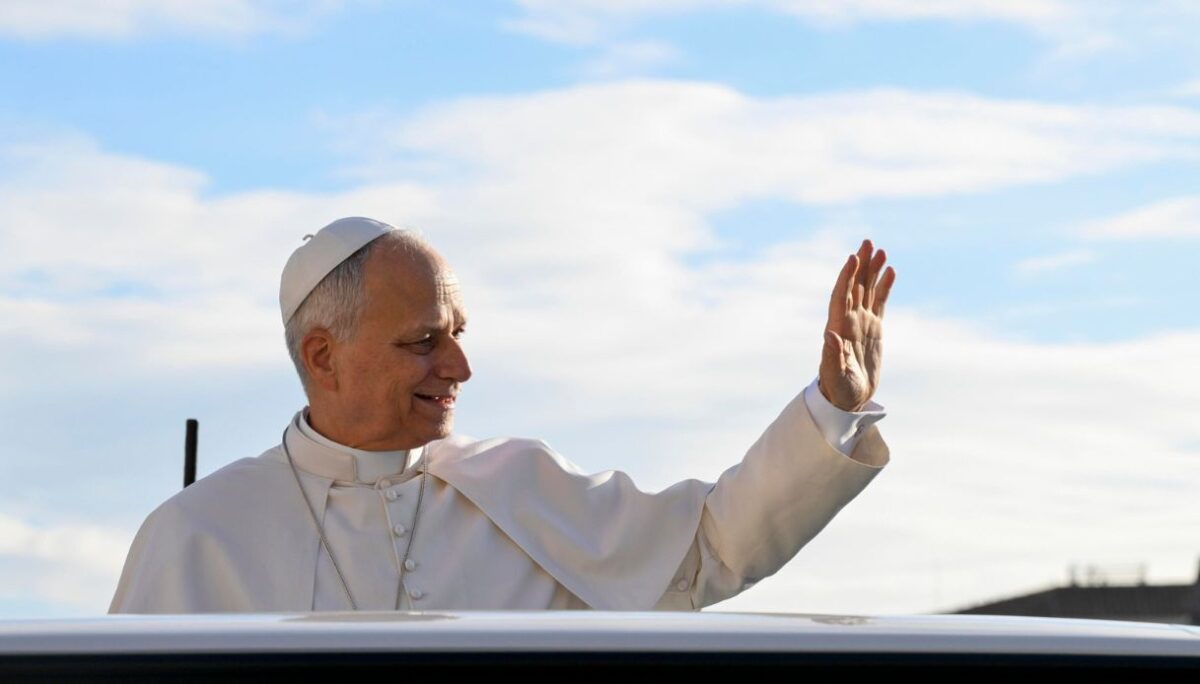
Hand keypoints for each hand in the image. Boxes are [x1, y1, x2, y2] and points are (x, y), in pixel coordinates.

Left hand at [818, 239, 895, 411]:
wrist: (848, 398)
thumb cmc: (838, 389)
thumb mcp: (835, 375)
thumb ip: (832, 355)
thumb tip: (830, 335)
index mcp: (838, 328)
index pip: (841, 296)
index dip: (846, 277)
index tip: (852, 258)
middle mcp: (848, 320)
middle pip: (854, 286)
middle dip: (860, 265)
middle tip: (867, 242)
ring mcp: (861, 322)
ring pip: (867, 289)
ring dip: (872, 270)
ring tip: (880, 251)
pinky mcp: (874, 327)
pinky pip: (879, 301)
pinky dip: (884, 286)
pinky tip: (890, 271)